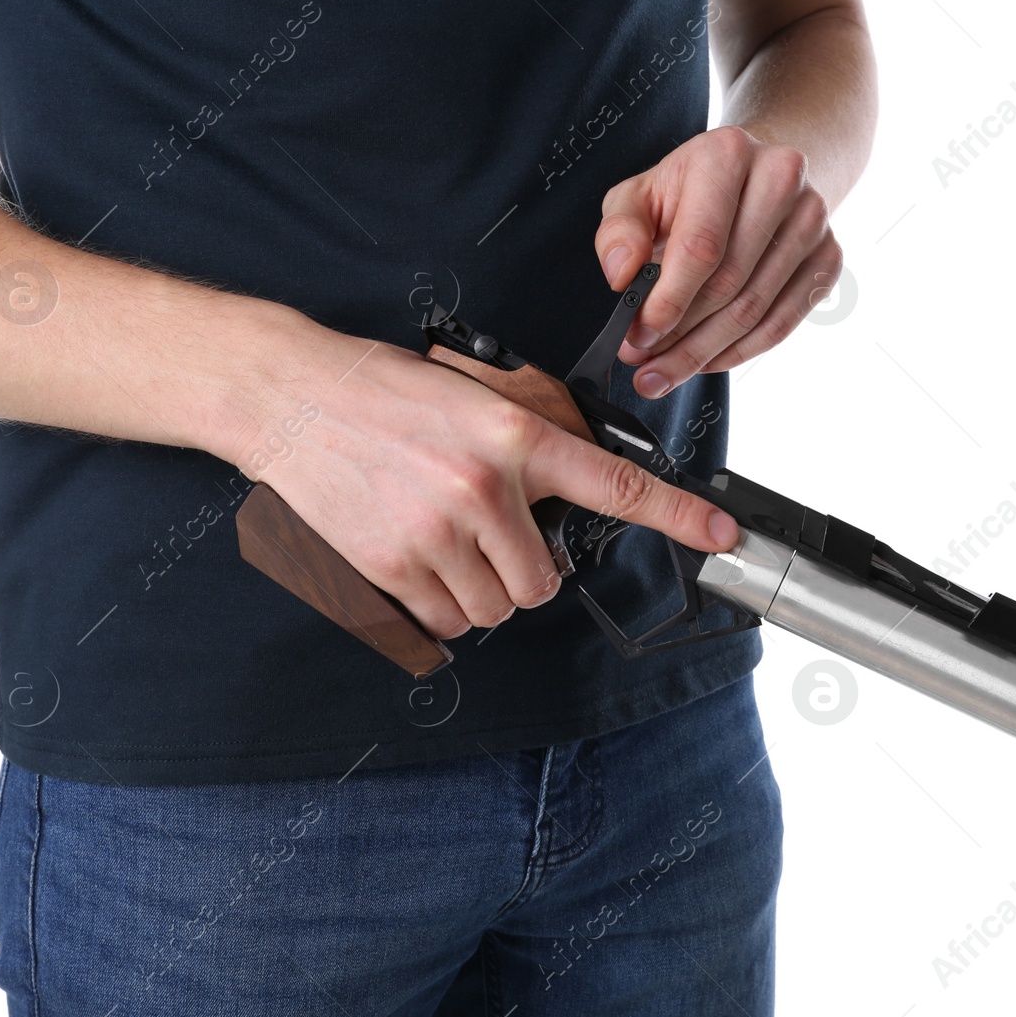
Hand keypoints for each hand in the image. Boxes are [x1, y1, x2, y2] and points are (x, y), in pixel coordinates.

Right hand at [226, 329, 740, 639]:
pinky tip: (418, 559)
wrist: (294, 397)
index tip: (721, 535)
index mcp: (514, 437)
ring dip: (481, 590)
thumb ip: (528, 450)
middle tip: (490, 535)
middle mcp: (484, 487)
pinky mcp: (394, 567)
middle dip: (524, 569)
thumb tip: (561, 504)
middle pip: (544, 581)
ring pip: (498, 607)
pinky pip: (446, 622)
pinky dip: (440, 606)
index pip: (615, 484)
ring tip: (445, 540)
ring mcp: (437, 532)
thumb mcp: (476, 399)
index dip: (678, 515)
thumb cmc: (384, 394)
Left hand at [595, 125, 843, 399]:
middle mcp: (782, 178)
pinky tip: (705, 362)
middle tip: (644, 367)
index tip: (638, 337)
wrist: (756, 175)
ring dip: (704, 353)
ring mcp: (813, 220)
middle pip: (729, 284)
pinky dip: (738, 352)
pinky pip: (782, 323)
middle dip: (680, 337)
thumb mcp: (639, 196)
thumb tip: (622, 275)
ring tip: (665, 373)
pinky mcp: (828, 257)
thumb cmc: (689, 191)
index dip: (668, 301)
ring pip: (755, 311)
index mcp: (727, 155)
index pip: (701, 246)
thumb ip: (620, 231)